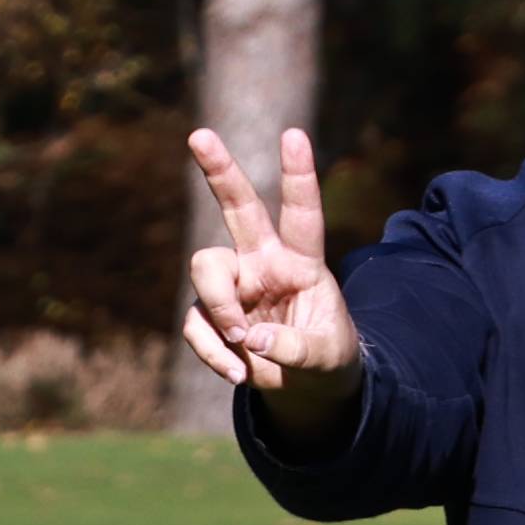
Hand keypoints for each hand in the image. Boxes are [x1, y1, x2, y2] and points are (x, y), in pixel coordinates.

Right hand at [181, 126, 362, 416]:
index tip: (294, 135)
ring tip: (242, 342)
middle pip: (238, 207)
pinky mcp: (210, 317)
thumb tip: (254, 338)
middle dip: (219, 172)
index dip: (298, 175)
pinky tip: (238, 372)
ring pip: (204, 268)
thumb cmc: (326, 358)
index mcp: (301, 261)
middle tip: (199, 135)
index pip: (301, 213)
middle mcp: (262, 263)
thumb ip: (297, 346)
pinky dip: (213, 353)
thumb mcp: (328, 356)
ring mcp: (232, 288)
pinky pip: (196, 324)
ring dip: (219, 306)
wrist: (305, 389)